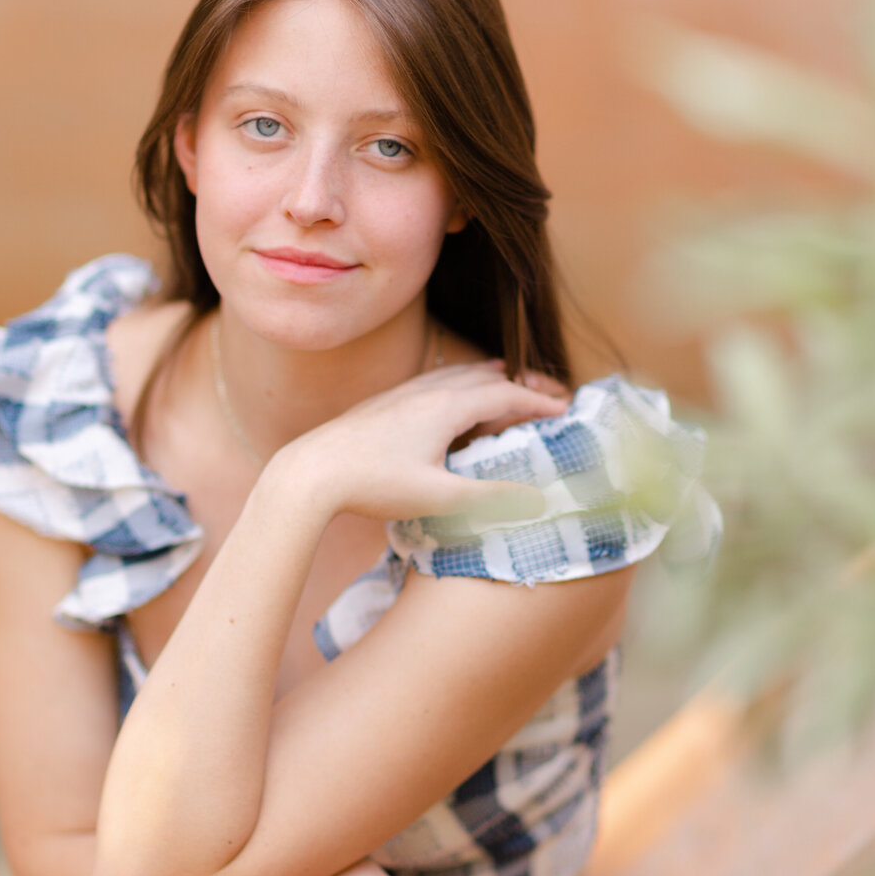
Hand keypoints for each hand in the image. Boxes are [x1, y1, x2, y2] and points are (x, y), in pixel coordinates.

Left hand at [275, 361, 568, 525]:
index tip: (565, 410)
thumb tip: (540, 499)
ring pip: (454, 376)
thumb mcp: (438, 498)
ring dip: (485, 380)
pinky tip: (446, 398)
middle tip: (544, 398)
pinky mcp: (381, 404)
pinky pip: (430, 383)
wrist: (308, 473)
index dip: (539, 402)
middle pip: (484, 379)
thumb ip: (491, 498)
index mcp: (446, 407)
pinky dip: (455, 385)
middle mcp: (426, 391)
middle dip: (518, 387)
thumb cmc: (373, 485)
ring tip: (503, 382)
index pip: (506, 396)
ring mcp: (401, 394)